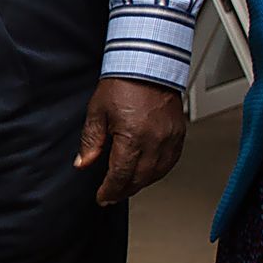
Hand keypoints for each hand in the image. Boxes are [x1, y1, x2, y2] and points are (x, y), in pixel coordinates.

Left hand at [74, 76, 186, 205]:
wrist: (147, 65)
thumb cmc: (122, 84)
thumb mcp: (97, 113)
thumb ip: (90, 142)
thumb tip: (83, 163)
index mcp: (133, 137)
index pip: (121, 174)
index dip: (110, 190)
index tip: (102, 197)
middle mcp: (155, 141)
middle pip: (140, 178)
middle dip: (124, 191)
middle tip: (111, 196)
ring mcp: (170, 138)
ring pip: (157, 173)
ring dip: (141, 184)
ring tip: (126, 187)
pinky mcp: (179, 134)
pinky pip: (171, 162)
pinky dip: (158, 172)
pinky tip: (147, 173)